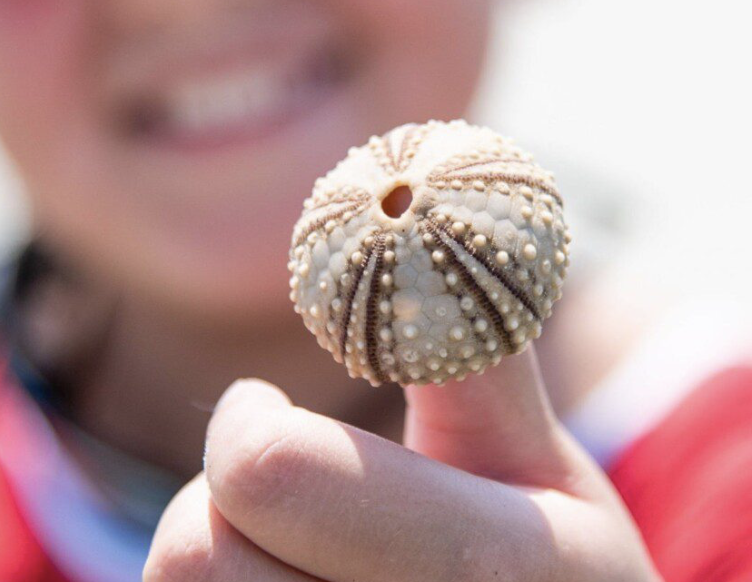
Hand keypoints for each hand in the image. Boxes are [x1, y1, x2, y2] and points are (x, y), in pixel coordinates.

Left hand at [144, 346, 661, 580]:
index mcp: (502, 575)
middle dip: (228, 492)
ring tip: (295, 553)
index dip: (249, 423)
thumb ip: (476, 352)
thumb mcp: (539, 467)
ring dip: (217, 555)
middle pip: (198, 547)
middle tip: (280, 482)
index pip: (273, 475)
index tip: (263, 409)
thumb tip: (424, 207)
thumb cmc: (554, 581)